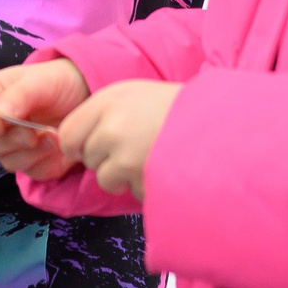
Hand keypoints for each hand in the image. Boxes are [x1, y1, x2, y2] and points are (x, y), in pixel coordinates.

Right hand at [0, 59, 91, 179]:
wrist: (85, 95)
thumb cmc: (59, 81)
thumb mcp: (41, 81)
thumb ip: (20, 95)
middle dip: (11, 141)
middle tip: (34, 133)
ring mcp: (14, 146)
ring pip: (8, 162)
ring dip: (32, 153)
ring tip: (54, 136)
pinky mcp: (34, 162)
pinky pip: (34, 173)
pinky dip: (48, 163)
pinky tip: (61, 146)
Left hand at [56, 80, 180, 202]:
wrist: (221, 122)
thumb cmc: (176, 108)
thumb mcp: (133, 95)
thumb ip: (101, 115)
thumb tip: (70, 145)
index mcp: (108, 101)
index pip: (67, 136)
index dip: (80, 144)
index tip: (97, 145)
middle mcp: (113, 127)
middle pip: (89, 159)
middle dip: (107, 159)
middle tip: (136, 146)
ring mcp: (127, 157)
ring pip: (106, 180)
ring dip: (125, 176)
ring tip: (151, 156)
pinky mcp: (144, 182)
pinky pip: (132, 192)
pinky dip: (146, 185)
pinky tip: (164, 166)